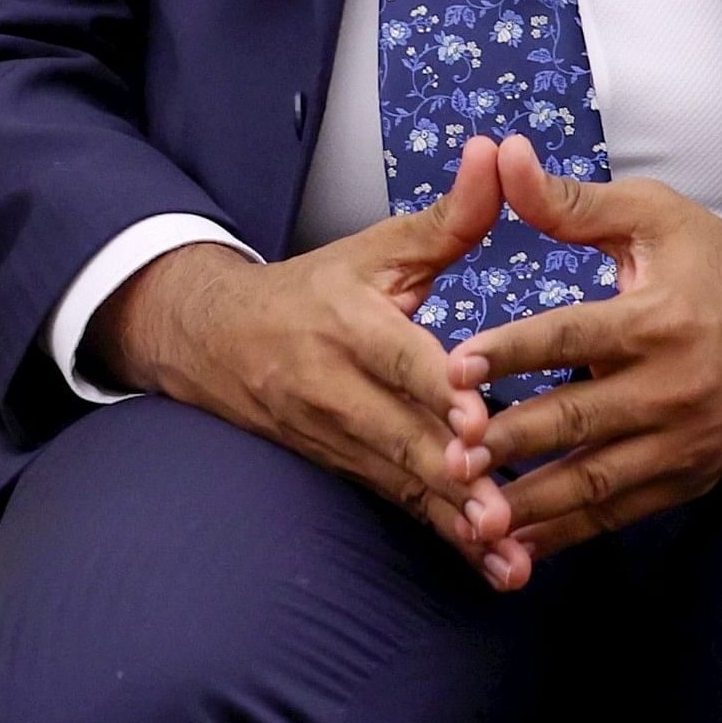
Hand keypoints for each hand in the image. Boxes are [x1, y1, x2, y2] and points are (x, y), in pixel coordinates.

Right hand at [89, 136, 516, 570]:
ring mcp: (335, 436)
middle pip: (400, 436)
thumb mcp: (375, 248)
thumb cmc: (313, 289)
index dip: (434, 392)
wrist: (213, 339)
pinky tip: (493, 567)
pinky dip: (444, 539)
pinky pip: (399, 507)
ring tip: (508, 554)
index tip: (474, 421)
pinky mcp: (344, 469)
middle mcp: (336, 386)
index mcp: (348, 323)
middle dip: (451, 474)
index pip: (397, 359)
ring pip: (402, 482)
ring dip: (454, 521)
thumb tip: (500, 155)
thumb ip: (450, 216)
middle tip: (501, 508)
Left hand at [448, 136, 721, 584]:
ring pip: (598, 480)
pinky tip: (519, 546)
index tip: (450, 367)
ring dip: (534, 502)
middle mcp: (673, 387)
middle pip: (577, 420)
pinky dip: (572, 532)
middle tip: (447, 453)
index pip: (570, 337)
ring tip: (472, 516)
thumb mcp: (653, 215)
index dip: (509, 353)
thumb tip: (505, 156)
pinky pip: (624, 512)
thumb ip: (572, 200)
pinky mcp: (692, 476)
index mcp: (657, 318)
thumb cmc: (719, 261)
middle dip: (509, 441)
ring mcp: (685, 441)